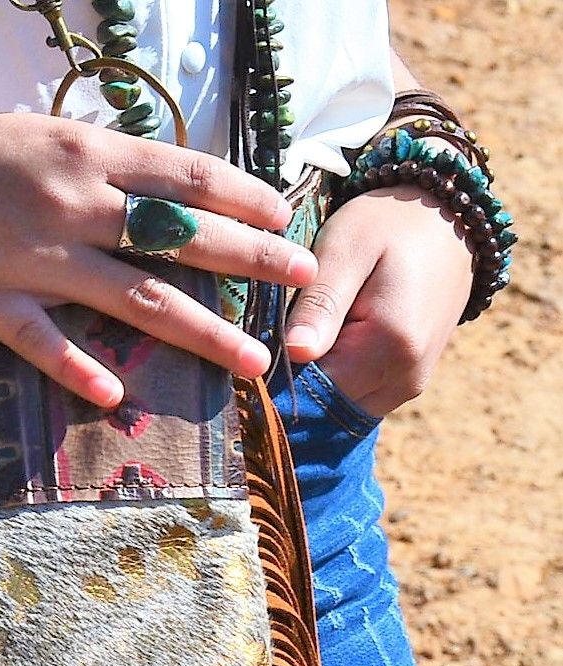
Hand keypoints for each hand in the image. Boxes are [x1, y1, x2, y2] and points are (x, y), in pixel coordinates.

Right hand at [0, 93, 317, 407]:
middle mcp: (68, 201)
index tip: (287, 216)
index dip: (241, 196)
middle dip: (248, 259)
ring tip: (249, 360)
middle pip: (176, 235)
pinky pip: (39, 339)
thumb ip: (95, 164)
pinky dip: (77, 367)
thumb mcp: (36, 138)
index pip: (181, 173)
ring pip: (129, 295)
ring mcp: (27, 254)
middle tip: (301, 280)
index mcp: (84, 153)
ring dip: (198, 330)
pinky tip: (117, 393)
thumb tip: (156, 187)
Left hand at [284, 184, 473, 417]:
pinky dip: (332, 381)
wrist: (447, 223)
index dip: (275, 376)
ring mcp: (407, 386)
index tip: (252, 350)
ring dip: (312, 383)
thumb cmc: (390, 227)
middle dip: (291, 383)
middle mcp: (404, 379)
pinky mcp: (404, 384)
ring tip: (300, 337)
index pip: (312, 390)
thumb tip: (295, 352)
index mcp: (391, 346)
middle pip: (324, 407)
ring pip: (337, 408)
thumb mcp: (347, 249)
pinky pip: (355, 398)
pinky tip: (322, 346)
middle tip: (269, 341)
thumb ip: (322, 302)